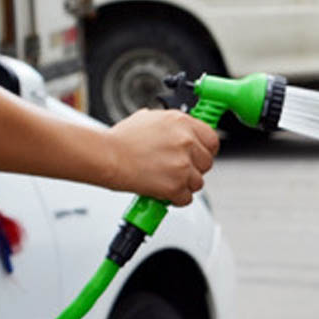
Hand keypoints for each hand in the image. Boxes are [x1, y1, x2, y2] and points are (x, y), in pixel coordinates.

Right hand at [103, 109, 219, 205]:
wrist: (106, 156)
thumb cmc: (121, 140)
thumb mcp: (150, 118)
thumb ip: (172, 125)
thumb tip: (183, 130)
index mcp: (182, 123)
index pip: (212, 139)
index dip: (206, 150)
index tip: (199, 155)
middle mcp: (186, 142)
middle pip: (207, 163)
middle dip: (193, 168)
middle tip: (176, 169)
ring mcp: (182, 164)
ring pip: (198, 182)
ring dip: (184, 184)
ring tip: (165, 179)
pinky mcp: (175, 185)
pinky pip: (186, 198)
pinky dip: (175, 199)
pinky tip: (162, 191)